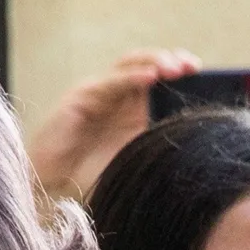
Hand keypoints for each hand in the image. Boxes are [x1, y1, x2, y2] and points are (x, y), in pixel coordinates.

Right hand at [28, 48, 200, 200]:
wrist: (52, 189)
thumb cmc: (90, 177)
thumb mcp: (134, 157)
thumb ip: (156, 142)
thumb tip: (196, 136)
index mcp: (128, 107)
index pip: (155, 75)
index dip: (175, 67)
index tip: (197, 70)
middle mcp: (113, 96)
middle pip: (144, 63)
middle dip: (169, 59)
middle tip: (191, 66)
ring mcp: (96, 94)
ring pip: (128, 66)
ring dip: (153, 62)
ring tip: (174, 67)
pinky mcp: (80, 98)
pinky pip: (109, 83)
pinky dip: (131, 78)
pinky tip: (150, 77)